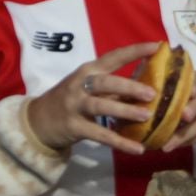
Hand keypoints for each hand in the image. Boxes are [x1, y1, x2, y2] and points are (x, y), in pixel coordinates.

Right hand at [24, 41, 162, 154]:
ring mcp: (75, 105)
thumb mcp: (89, 87)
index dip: (134, 51)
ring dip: (125, 111)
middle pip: (106, 82)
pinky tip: (137, 148)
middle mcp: (80, 84)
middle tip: (152, 94)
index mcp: (88, 70)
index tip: (156, 46)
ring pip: (101, 106)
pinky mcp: (74, 127)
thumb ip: (113, 86)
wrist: (39, 120)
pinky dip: (120, 142)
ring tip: (146, 116)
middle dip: (130, 87)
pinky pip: (100, 135)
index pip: (113, 57)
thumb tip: (149, 85)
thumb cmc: (71, 100)